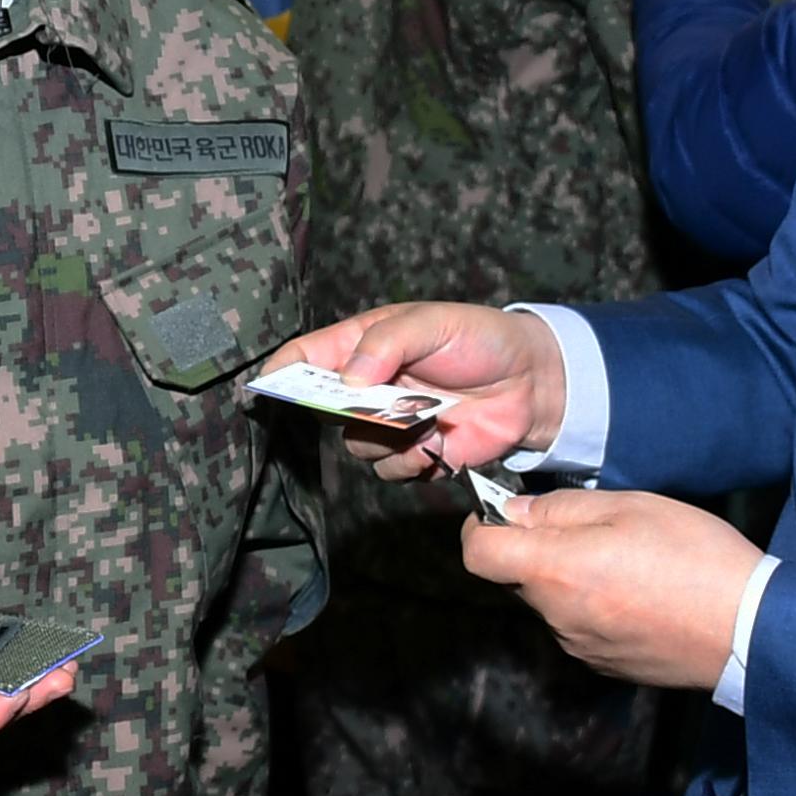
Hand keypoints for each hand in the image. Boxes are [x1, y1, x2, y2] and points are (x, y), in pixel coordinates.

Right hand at [262, 302, 564, 474]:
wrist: (532, 383)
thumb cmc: (481, 339)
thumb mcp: (433, 323)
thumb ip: (388, 344)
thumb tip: (347, 379)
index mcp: (361, 345)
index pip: (304, 358)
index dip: (279, 373)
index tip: (263, 390)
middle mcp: (366, 388)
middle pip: (322, 412)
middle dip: (348, 414)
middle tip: (382, 405)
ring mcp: (388, 423)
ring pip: (356, 447)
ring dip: (387, 439)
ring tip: (426, 421)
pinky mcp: (414, 455)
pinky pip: (389, 471)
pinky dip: (411, 462)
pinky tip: (438, 444)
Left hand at [456, 488, 757, 687]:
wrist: (751, 630)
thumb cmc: (695, 558)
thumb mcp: (629, 507)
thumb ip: (560, 509)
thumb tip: (513, 512)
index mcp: (555, 570)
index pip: (479, 554)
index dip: (482, 526)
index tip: (504, 510)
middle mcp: (556, 616)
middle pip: (518, 577)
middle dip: (538, 548)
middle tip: (591, 527)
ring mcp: (579, 646)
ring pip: (552, 601)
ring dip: (570, 578)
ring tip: (628, 561)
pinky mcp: (604, 665)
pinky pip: (579, 626)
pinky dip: (594, 606)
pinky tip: (639, 593)